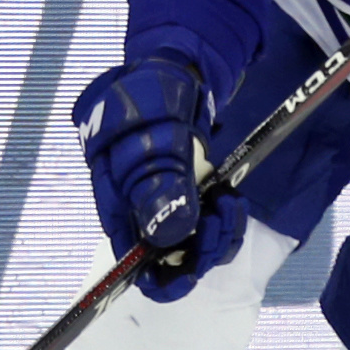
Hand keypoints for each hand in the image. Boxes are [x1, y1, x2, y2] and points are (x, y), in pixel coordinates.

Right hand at [72, 58, 246, 298]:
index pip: (132, 264)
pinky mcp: (190, 196)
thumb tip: (168, 239)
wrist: (171, 68)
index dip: (162, 280)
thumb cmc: (149, 97)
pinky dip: (225, 218)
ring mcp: (166, 204)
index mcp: (117, 203)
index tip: (193, 271)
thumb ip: (157, 186)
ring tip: (230, 205)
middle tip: (221, 220)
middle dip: (201, 252)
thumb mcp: (154, 138)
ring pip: (194, 246)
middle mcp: (139, 212)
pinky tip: (232, 198)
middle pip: (169, 262)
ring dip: (218, 235)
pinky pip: (209, 225)